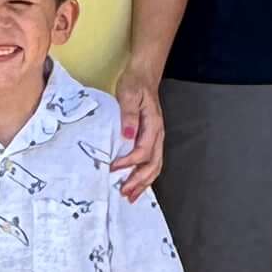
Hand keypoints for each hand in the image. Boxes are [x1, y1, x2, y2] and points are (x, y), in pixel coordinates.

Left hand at [109, 64, 165, 199]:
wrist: (144, 76)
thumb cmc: (135, 84)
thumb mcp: (128, 94)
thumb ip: (128, 115)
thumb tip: (127, 134)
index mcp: (153, 125)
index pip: (143, 151)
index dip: (128, 162)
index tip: (113, 168)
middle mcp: (158, 134)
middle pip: (153, 164)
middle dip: (139, 181)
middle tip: (124, 192)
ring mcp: (156, 138)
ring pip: (154, 166)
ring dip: (143, 182)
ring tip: (131, 195)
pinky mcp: (151, 139)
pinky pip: (151, 161)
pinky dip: (144, 175)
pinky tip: (136, 183)